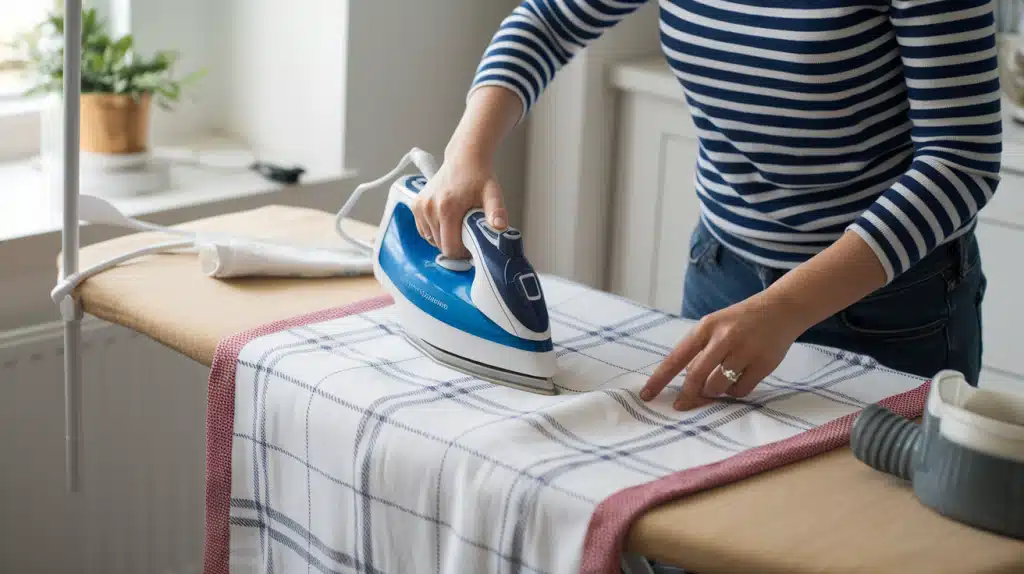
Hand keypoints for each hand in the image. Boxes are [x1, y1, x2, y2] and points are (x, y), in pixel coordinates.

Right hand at [411, 154, 507, 258]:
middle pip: (440, 246)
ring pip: (431, 240)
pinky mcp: (416, 205)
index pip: (450, 248)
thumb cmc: (479, 177)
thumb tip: (500, 227)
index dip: (463, 253)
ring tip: (457, 224)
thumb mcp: (493, 194)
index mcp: (447, 208)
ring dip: (444, 238)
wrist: (464, 158)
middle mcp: (430, 208)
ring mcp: (421, 207)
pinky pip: (424, 230)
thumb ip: (496, 212)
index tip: (473, 245)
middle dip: (455, 245)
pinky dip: (434, 231)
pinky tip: (446, 221)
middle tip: (468, 233)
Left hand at [639, 292, 806, 409]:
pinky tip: (738, 380)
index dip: (659, 379)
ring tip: (719, 382)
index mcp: (706, 327)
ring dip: (714, 392)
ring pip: (717, 387)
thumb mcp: (715, 326)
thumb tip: (686, 383)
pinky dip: (734, 392)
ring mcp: (745, 351)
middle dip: (687, 395)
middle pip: (696, 376)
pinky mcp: (764, 364)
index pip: (676, 357)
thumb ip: (699, 350)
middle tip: (681, 405)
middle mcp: (724, 338)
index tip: (646, 395)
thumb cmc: (740, 321)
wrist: (781, 309)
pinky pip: (740, 390)